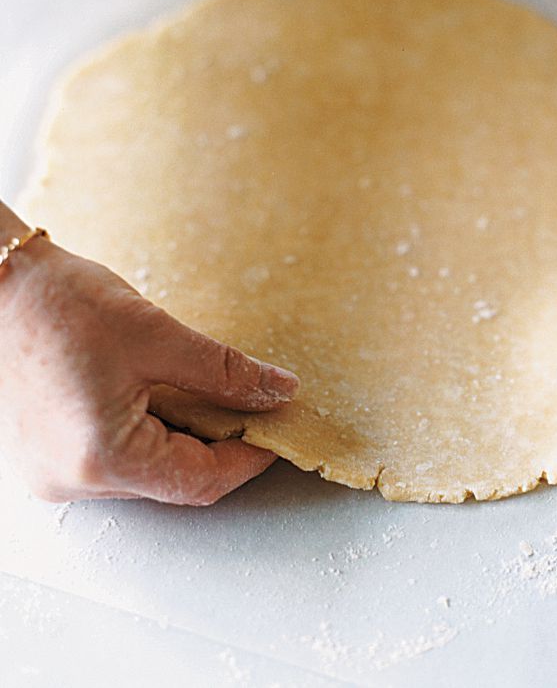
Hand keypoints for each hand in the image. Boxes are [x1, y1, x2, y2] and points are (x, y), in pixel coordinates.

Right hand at [0, 239, 297, 503]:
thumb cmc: (60, 303)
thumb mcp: (156, 334)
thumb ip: (223, 371)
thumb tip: (276, 392)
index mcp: (102, 459)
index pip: (199, 480)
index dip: (248, 458)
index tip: (278, 430)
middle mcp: (73, 482)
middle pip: (173, 479)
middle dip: (218, 443)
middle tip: (248, 403)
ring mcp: (55, 473)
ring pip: (146, 470)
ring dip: (183, 435)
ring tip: (199, 390)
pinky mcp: (48, 455)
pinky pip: (116, 457)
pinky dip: (149, 431)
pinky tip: (158, 394)